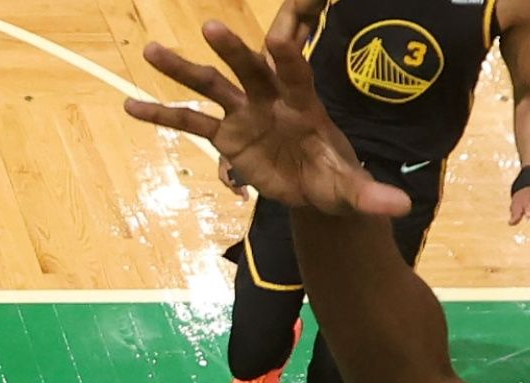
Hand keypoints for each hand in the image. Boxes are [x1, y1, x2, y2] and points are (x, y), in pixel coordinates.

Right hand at [127, 3, 411, 219]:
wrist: (314, 188)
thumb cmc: (334, 180)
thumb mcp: (352, 192)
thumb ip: (370, 196)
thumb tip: (399, 207)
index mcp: (303, 104)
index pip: (295, 74)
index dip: (287, 58)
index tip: (278, 40)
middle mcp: (269, 99)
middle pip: (249, 69)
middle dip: (232, 50)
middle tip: (211, 27)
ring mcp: (243, 114)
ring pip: (211, 86)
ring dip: (182, 70)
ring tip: (151, 51)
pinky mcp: (225, 136)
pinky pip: (191, 124)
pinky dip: (162, 116)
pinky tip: (130, 107)